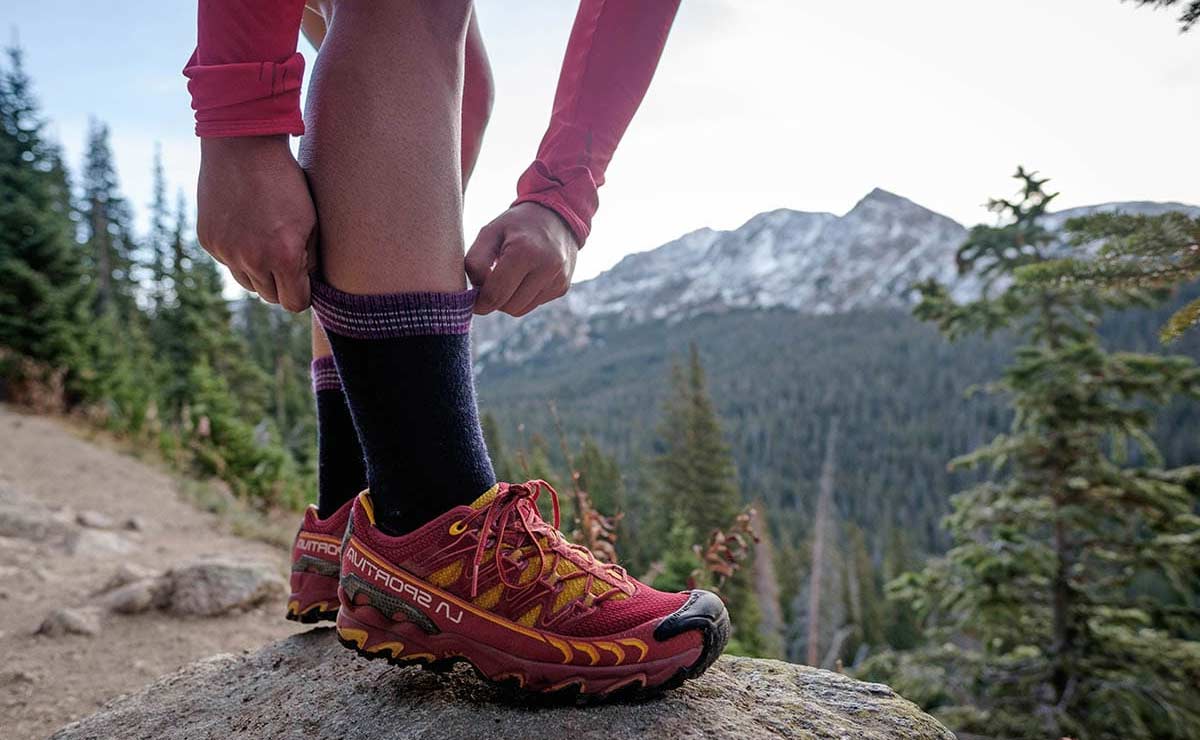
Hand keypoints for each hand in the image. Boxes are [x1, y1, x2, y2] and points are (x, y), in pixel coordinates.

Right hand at [197, 135, 316, 311]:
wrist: (242, 147)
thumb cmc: (286, 182)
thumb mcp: (311, 220)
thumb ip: (310, 258)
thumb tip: (309, 282)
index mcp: (284, 257)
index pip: (294, 303)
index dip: (303, 294)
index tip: (305, 282)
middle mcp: (252, 260)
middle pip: (270, 297)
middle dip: (282, 284)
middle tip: (287, 258)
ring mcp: (226, 252)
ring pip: (248, 283)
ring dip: (259, 272)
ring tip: (266, 241)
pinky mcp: (208, 242)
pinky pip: (228, 262)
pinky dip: (238, 253)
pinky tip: (245, 226)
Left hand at [465, 202, 578, 316]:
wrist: (556, 216)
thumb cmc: (516, 225)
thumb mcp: (489, 232)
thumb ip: (475, 262)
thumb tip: (476, 291)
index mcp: (524, 252)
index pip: (496, 294)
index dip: (480, 303)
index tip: (472, 300)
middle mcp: (546, 268)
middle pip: (508, 306)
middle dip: (495, 300)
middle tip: (490, 284)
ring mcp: (558, 279)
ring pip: (521, 309)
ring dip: (509, 300)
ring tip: (509, 278)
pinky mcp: (562, 287)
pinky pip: (534, 304)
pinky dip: (524, 297)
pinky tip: (525, 278)